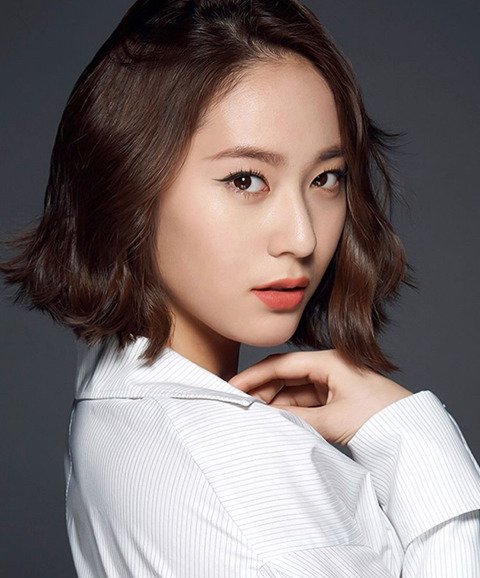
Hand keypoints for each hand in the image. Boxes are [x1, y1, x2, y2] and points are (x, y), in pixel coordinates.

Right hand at [228, 349, 412, 445]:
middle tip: (240, 405)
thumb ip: (297, 419)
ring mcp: (331, 384)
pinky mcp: (335, 400)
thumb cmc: (379, 418)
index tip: (234, 387)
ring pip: (293, 390)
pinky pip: (305, 402)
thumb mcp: (333, 420)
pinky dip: (289, 411)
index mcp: (329, 361)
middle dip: (262, 390)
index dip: (255, 376)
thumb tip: (266, 420)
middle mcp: (328, 368)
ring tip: (254, 416)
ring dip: (274, 402)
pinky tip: (275, 421)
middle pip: (285, 376)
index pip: (282, 365)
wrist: (411, 433)